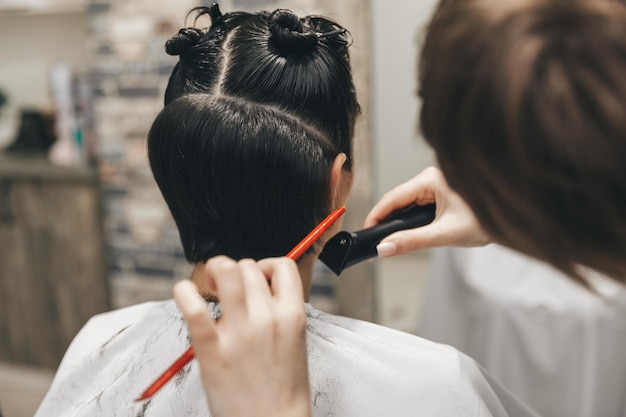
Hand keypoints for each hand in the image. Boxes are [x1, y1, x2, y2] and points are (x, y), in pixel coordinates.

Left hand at [173, 256, 311, 416]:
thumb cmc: (281, 389)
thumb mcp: (295, 341)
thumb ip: (280, 311)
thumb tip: (258, 285)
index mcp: (292, 316)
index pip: (283, 266)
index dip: (267, 265)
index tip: (257, 277)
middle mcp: (267, 319)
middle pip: (248, 266)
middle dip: (237, 271)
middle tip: (228, 287)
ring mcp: (240, 332)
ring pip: (227, 272)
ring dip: (216, 270)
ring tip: (211, 286)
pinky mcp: (212, 349)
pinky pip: (194, 308)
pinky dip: (184, 292)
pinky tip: (184, 293)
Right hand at [364, 167, 489, 255]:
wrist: (514, 219)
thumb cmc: (486, 220)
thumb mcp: (445, 234)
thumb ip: (412, 242)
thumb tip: (384, 248)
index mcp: (430, 180)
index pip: (392, 198)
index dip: (376, 216)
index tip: (366, 234)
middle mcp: (431, 179)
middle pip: (397, 201)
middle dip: (386, 223)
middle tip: (377, 244)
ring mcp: (436, 186)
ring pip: (407, 205)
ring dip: (399, 224)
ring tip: (390, 243)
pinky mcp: (442, 195)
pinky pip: (418, 208)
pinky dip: (411, 222)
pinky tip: (409, 236)